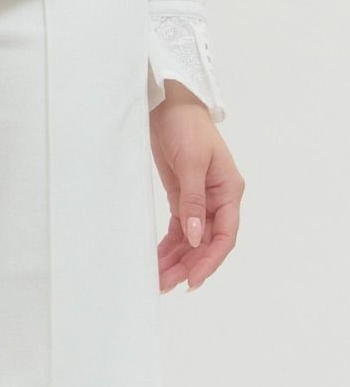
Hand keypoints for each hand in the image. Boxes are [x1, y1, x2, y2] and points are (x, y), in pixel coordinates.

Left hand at [149, 80, 243, 291]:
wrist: (168, 102)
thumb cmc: (185, 125)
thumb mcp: (190, 161)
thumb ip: (193, 199)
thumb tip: (194, 237)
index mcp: (228, 191)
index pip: (225, 235)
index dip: (210, 261)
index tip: (193, 280)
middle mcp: (218, 199)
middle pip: (206, 242)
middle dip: (188, 264)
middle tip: (165, 284)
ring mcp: (200, 199)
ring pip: (191, 239)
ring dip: (177, 259)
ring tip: (158, 279)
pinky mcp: (182, 196)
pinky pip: (179, 228)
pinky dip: (170, 245)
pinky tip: (158, 259)